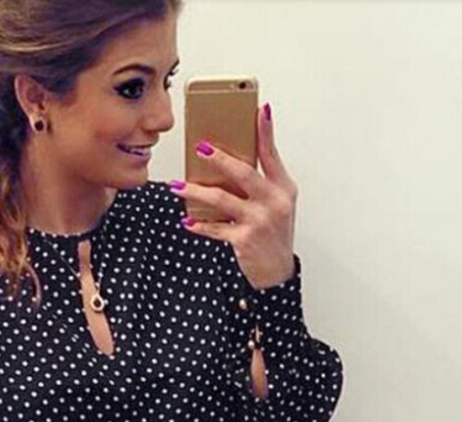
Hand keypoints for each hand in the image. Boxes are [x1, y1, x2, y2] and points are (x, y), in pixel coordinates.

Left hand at [170, 103, 298, 289]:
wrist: (277, 270)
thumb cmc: (273, 233)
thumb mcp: (276, 204)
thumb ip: (261, 183)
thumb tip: (232, 161)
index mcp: (283, 188)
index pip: (272, 155)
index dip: (265, 132)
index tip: (258, 111)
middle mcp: (273, 202)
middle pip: (244, 173)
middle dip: (220, 159)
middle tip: (200, 147)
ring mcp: (259, 221)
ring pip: (222, 199)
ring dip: (196, 191)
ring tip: (178, 186)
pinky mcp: (244, 239)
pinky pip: (215, 228)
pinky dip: (199, 224)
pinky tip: (186, 219)